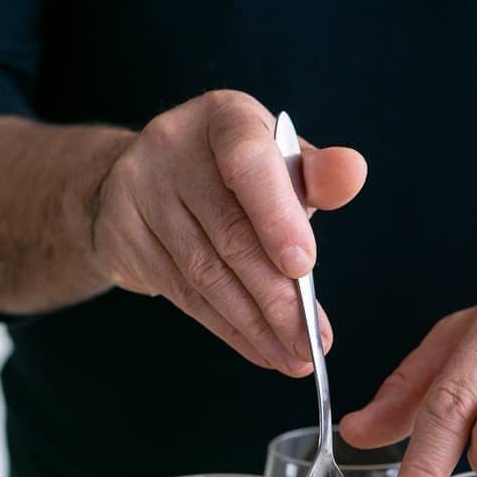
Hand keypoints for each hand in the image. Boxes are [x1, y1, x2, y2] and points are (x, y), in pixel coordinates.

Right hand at [88, 90, 365, 374]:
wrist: (146, 179)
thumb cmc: (233, 175)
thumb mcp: (277, 163)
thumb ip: (317, 175)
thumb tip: (353, 172)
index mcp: (223, 119)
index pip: (249, 163)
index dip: (277, 217)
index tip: (304, 267)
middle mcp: (173, 148)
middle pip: (230, 234)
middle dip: (277, 298)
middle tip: (310, 340)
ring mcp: (140, 193)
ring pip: (205, 275)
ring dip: (255, 326)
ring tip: (292, 357)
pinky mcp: (123, 236)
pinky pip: (184, 296)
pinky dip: (228, 330)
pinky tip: (260, 350)